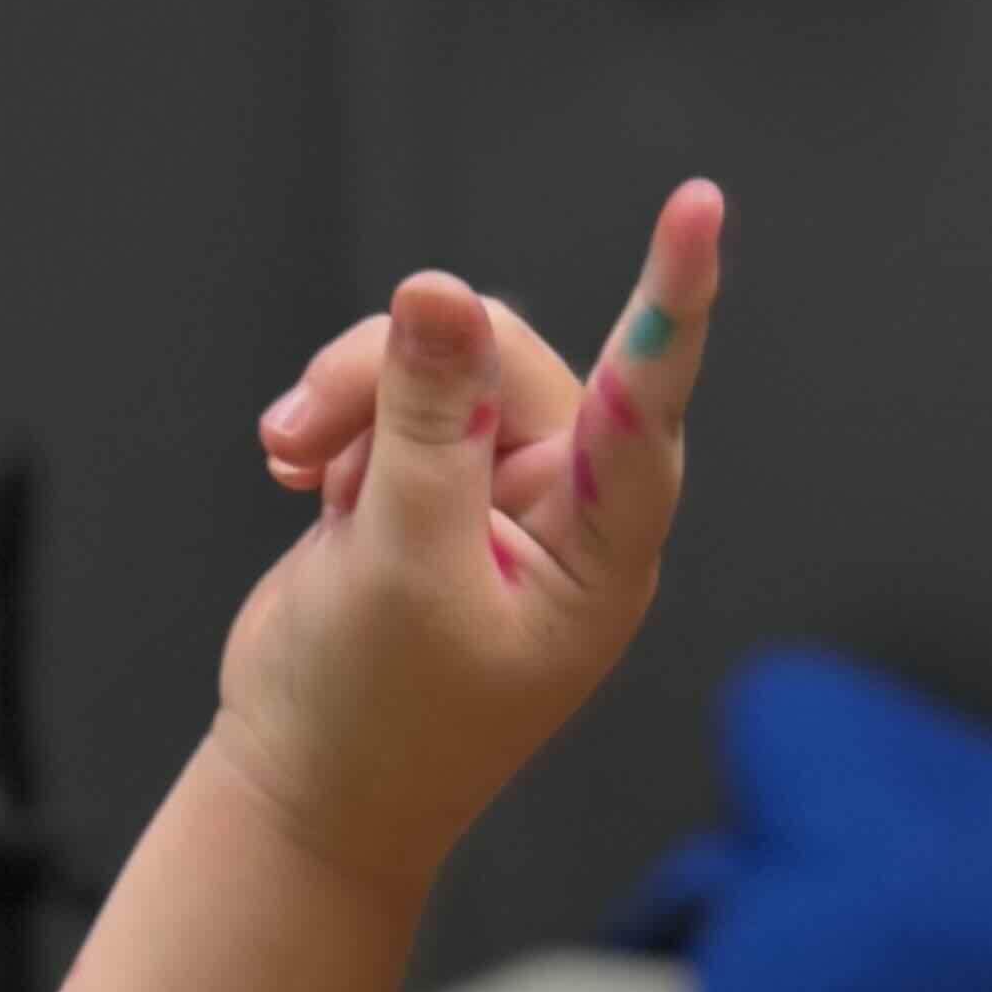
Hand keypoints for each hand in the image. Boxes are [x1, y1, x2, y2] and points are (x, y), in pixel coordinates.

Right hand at [215, 181, 723, 903]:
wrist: (303, 786)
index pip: (648, 405)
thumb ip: (425, 424)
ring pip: (438, 359)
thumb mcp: (399, 560)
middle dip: (394, 373)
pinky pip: (397, 391)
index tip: (700, 205)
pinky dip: (339, 419)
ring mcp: (498, 492)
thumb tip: (439, 293)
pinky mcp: (434, 482)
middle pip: (500, 355)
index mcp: (600, 554)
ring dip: (352, 394)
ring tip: (291, 460)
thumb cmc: (371, 712)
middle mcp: (567, 512)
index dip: (670, 302)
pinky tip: (301, 476)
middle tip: (298, 437)